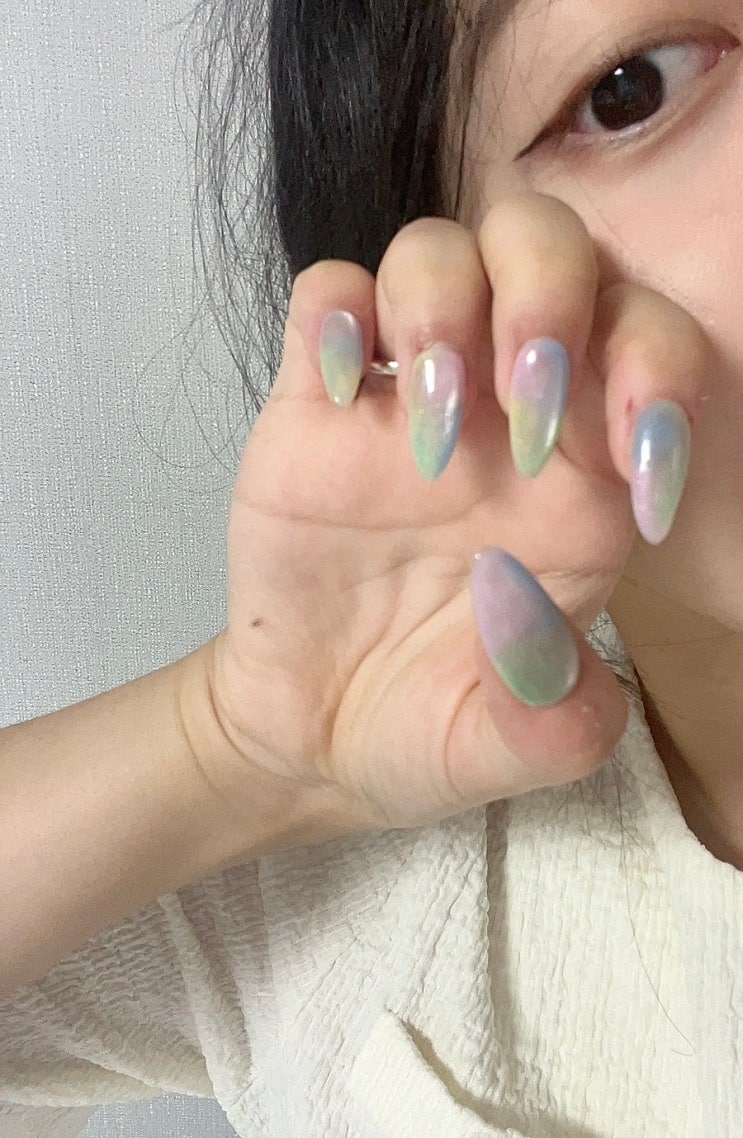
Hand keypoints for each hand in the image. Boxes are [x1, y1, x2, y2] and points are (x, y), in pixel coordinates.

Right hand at [206, 193, 708, 843]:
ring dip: (444, 303)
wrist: (309, 730)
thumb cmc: (425, 726)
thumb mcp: (504, 751)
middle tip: (526, 413)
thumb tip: (535, 628)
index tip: (638, 484)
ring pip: (437, 250)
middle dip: (551, 300)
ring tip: (428, 425)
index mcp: (583, 481)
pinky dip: (332, 311)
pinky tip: (336, 390)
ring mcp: (402, 400)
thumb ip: (552, 720)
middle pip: (549, 250)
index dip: (664, 380)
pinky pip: (324, 295)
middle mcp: (502, 416)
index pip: (651, 350)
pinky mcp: (312, 406)